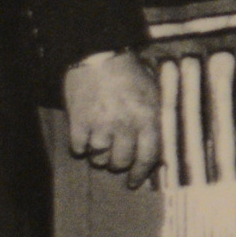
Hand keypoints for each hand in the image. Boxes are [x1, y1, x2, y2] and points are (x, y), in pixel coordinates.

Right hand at [62, 51, 163, 186]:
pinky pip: (78, 148)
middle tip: (115, 159)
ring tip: (100, 145)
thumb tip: (157, 151)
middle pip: (121, 162)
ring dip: (99, 155)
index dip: (141, 173)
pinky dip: (80, 147)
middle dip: (118, 164)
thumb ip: (156, 120)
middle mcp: (126, 125)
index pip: (148, 157)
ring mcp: (100, 124)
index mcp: (148, 118)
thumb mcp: (154, 93)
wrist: (99, 54)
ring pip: (99, 158)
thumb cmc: (130, 73)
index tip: (133, 182)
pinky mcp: (78, 121)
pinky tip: (84, 138)